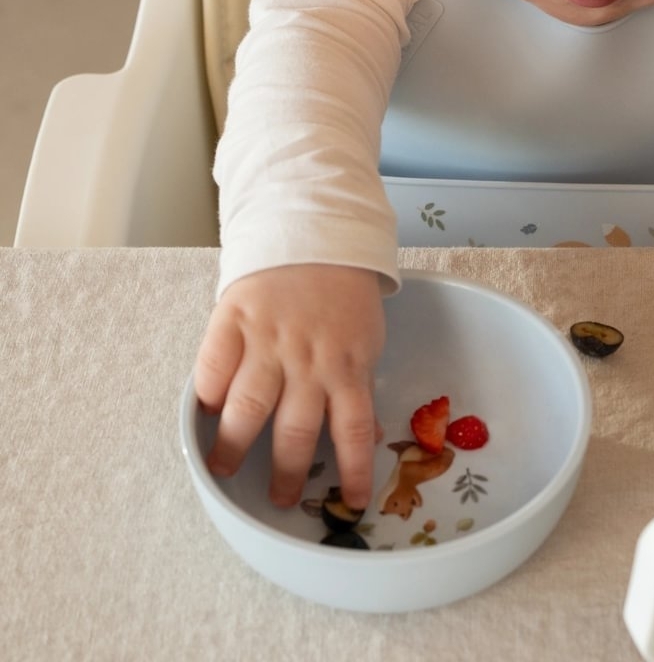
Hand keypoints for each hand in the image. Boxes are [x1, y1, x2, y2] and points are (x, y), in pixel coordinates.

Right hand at [192, 264, 385, 508]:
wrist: (315, 235)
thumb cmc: (343, 295)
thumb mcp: (365, 340)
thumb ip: (358, 385)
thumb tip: (363, 438)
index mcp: (349, 367)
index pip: (354, 431)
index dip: (353, 471)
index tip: (350, 503)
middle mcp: (309, 361)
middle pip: (295, 431)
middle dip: (287, 473)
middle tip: (279, 498)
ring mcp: (269, 342)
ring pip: (248, 407)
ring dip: (233, 445)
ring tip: (221, 468)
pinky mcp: (234, 320)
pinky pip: (214, 366)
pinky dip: (207, 392)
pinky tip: (203, 412)